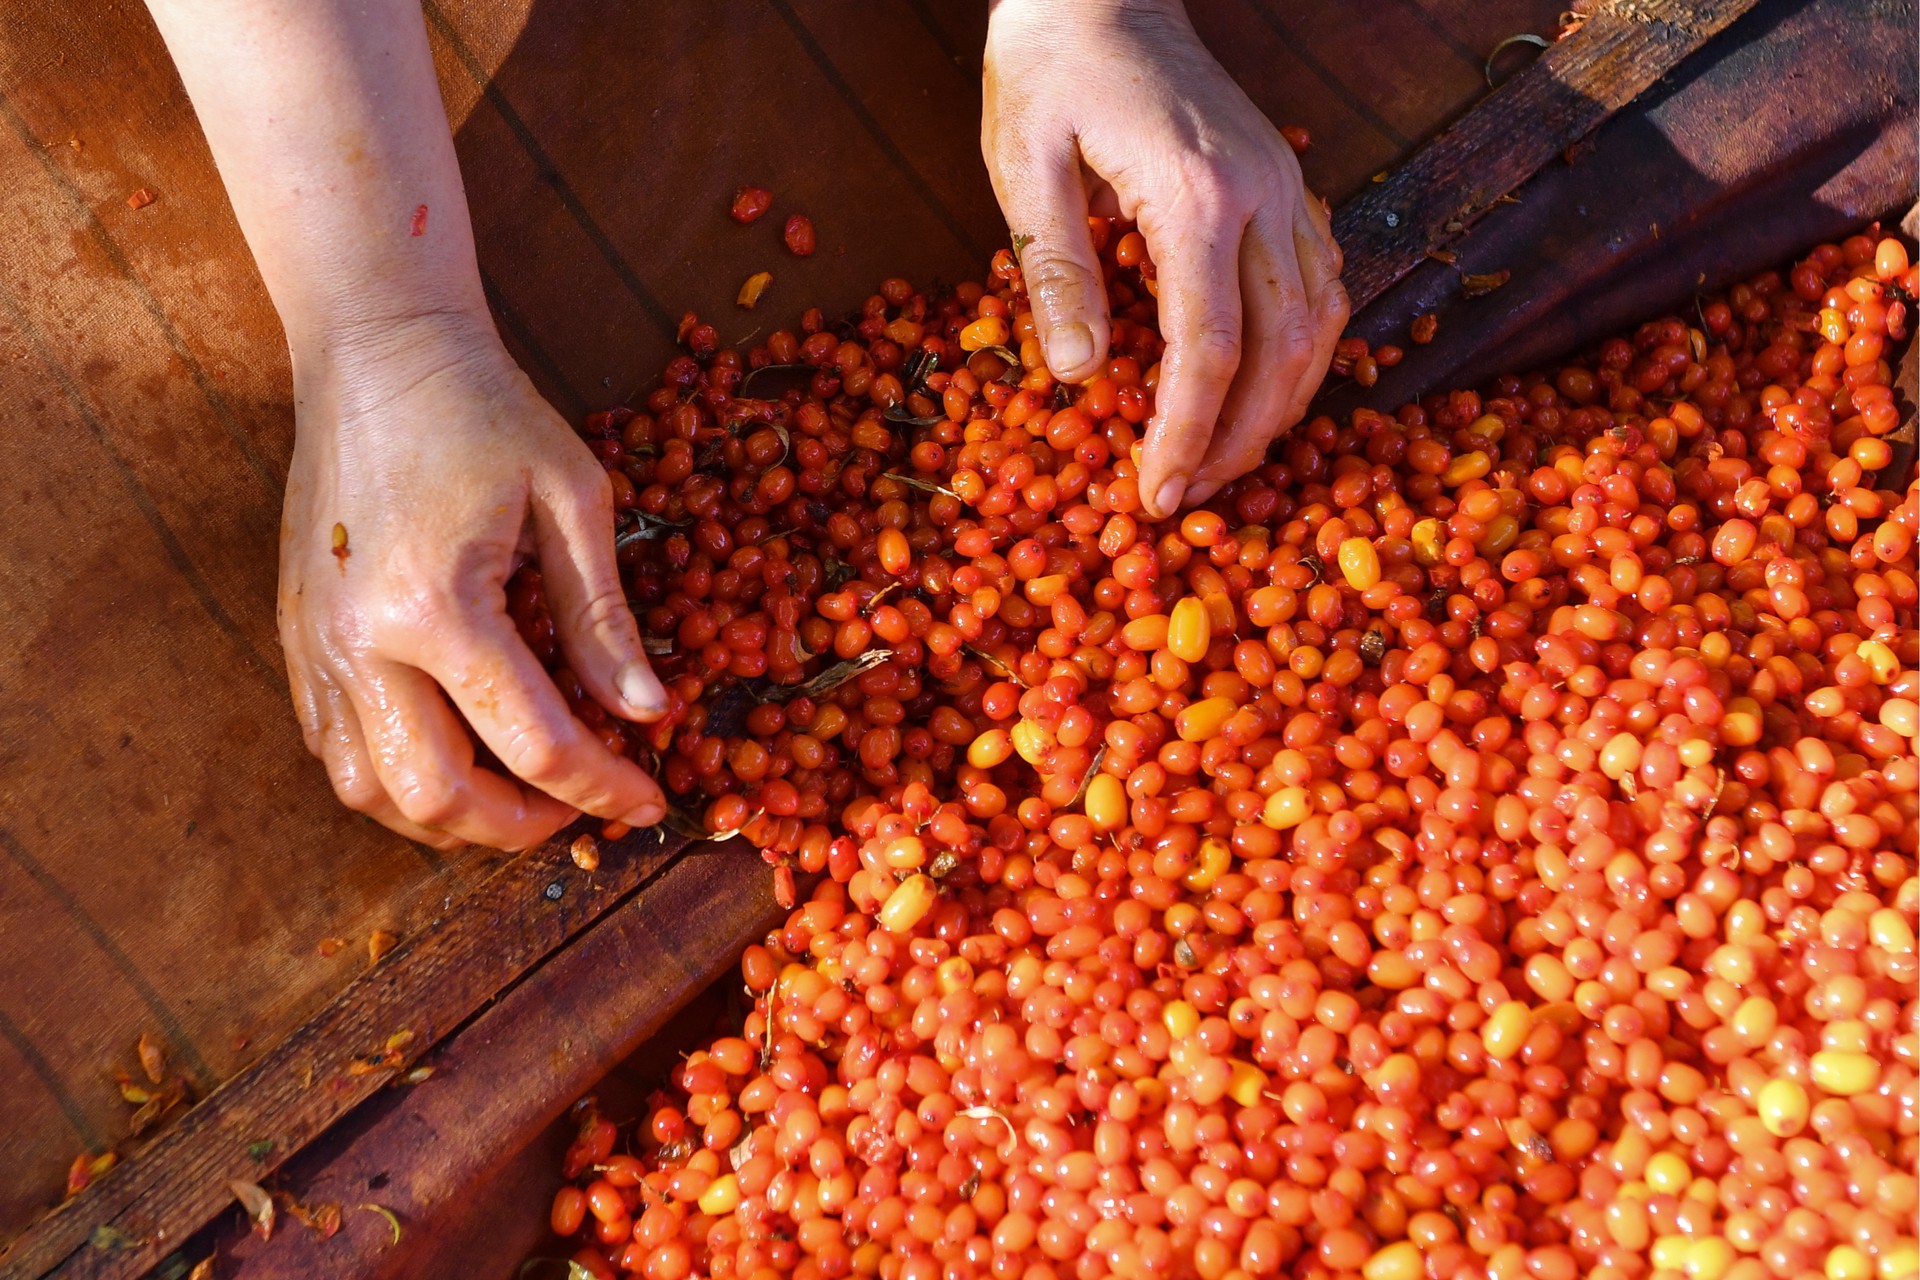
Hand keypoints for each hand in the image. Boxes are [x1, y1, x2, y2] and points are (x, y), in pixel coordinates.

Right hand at [280, 316, 668, 850]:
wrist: (376, 351)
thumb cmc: (485, 411)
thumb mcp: (573, 498)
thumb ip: (605, 618)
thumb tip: (650, 710)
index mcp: (440, 607)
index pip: (537, 744)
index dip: (604, 789)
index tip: (649, 802)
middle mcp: (361, 642)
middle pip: (440, 795)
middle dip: (521, 826)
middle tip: (578, 807)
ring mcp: (315, 645)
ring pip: (370, 791)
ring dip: (450, 817)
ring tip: (516, 795)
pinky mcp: (294, 637)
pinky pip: (332, 748)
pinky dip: (393, 778)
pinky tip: (450, 755)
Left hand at [982, 0, 1348, 516]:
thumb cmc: (1050, 70)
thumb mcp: (1023, 164)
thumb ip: (1054, 268)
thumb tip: (1076, 378)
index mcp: (1196, 195)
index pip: (1207, 348)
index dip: (1187, 433)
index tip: (1157, 494)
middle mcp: (1265, 193)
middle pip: (1282, 348)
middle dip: (1242, 439)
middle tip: (1192, 496)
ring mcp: (1289, 186)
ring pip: (1321, 322)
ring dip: (1285, 405)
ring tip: (1231, 461)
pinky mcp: (1290, 184)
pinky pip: (1324, 284)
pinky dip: (1305, 350)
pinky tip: (1267, 388)